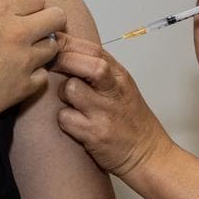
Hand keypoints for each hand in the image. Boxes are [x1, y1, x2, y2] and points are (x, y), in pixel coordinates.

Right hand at [0, 0, 65, 131]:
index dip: (30, 2)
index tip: (19, 11)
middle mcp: (18, 33)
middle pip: (57, 17)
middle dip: (49, 19)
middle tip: (32, 29)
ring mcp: (23, 62)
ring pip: (54, 48)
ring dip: (43, 47)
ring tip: (24, 53)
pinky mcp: (21, 90)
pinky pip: (44, 78)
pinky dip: (35, 75)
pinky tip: (19, 75)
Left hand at [51, 34, 172, 177]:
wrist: (148, 155)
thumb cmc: (130, 121)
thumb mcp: (121, 88)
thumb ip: (98, 70)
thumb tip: (64, 51)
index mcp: (120, 76)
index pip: (93, 50)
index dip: (68, 43)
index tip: (52, 43)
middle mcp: (114, 91)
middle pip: (86, 64)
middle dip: (62, 61)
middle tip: (50, 66)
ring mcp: (105, 113)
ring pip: (71, 89)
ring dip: (62, 93)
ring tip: (69, 102)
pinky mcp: (95, 134)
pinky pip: (65, 118)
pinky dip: (63, 119)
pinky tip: (72, 123)